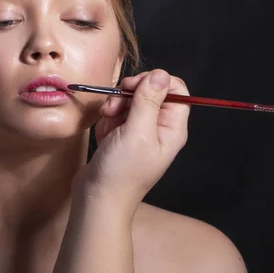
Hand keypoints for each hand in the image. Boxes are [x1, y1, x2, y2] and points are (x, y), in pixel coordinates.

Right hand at [74, 69, 189, 213]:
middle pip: (150, 92)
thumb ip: (148, 101)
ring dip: (115, 104)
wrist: (97, 198)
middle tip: (115, 102)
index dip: (156, 81)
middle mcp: (158, 127)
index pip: (176, 90)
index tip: (135, 86)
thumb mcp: (137, 132)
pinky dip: (107, 117)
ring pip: (130, 100)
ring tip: (107, 119)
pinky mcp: (121, 135)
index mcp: (171, 128)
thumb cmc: (121, 171)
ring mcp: (138, 131)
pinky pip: (116, 113)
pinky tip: (104, 131)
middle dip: (129, 93)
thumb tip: (160, 74)